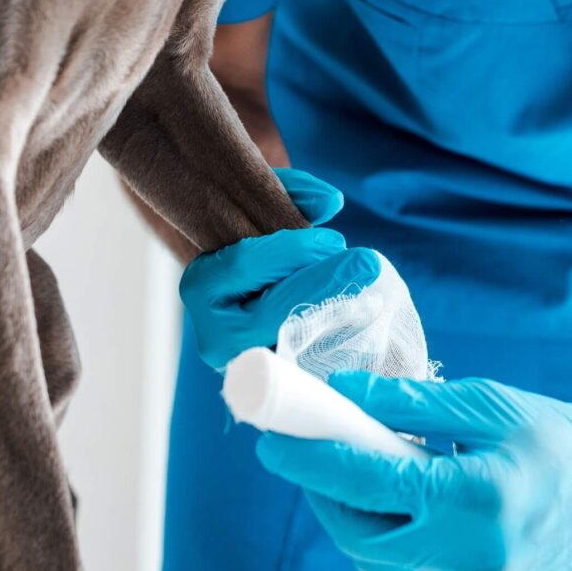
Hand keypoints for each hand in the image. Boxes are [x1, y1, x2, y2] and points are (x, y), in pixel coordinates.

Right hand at [180, 167, 379, 368]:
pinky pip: (310, 360)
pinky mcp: (276, 377)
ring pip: (294, 339)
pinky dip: (337, 337)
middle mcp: (216, 334)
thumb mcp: (260, 208)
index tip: (336, 240)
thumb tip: (332, 201)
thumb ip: (292, 193)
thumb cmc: (249, 241)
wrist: (241, 292)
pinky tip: (364, 316)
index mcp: (200, 287)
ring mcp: (247, 363)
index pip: (246, 264)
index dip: (293, 251)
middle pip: (274, 310)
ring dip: (336, 313)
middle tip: (368, 262)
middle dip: (324, 285)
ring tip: (371, 290)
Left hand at [255, 373, 571, 570]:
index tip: (273, 437)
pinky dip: (391, 548)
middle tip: (317, 455)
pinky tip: (406, 518)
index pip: (368, 482)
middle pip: (360, 533)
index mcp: (478, 497)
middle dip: (326, 494)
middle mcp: (473, 558)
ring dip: (356, 522)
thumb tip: (342, 394)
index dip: (311, 458)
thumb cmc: (555, 442)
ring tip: (367, 481)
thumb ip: (409, 402)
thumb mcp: (487, 404)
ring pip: (377, 562)